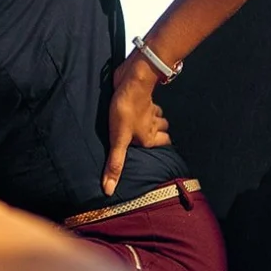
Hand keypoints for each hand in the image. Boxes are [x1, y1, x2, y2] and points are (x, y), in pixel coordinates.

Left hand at [102, 58, 170, 196]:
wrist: (131, 81)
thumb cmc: (125, 110)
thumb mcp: (118, 139)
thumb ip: (115, 163)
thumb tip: (108, 190)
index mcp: (150, 138)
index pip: (162, 147)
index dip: (155, 150)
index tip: (145, 155)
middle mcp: (154, 126)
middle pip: (161, 132)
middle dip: (154, 135)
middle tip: (138, 140)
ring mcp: (150, 111)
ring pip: (156, 118)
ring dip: (149, 120)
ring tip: (135, 126)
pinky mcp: (143, 99)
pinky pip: (148, 105)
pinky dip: (144, 108)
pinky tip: (132, 110)